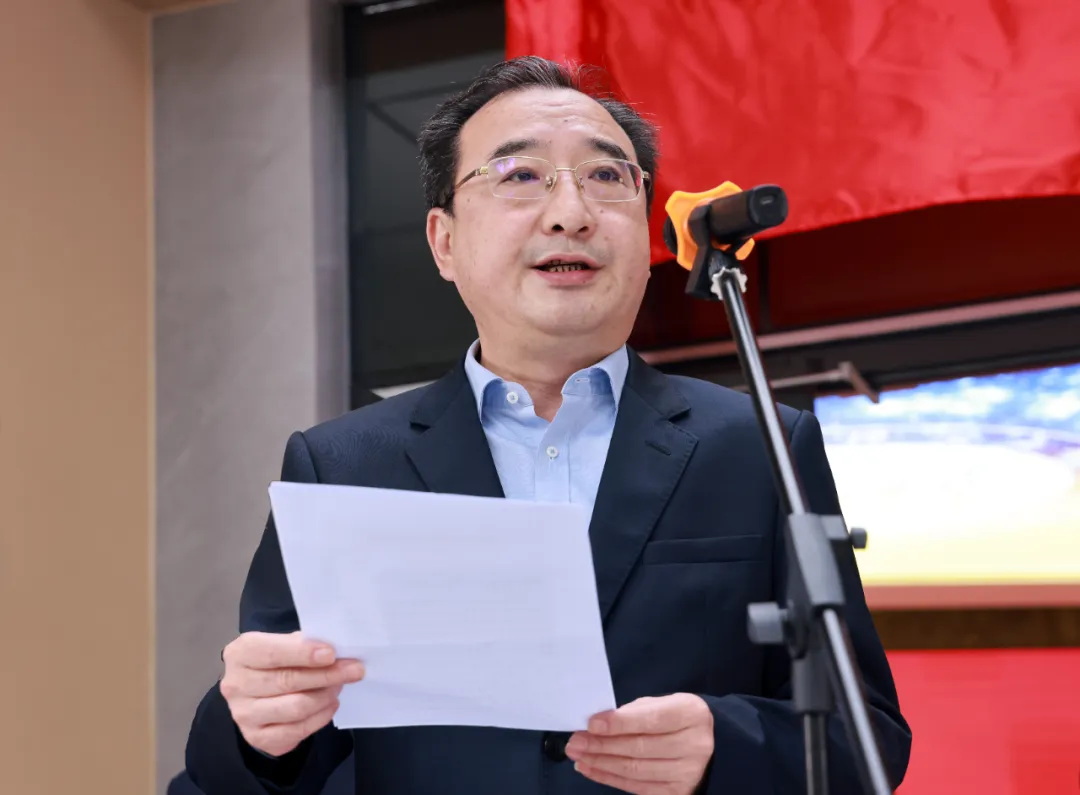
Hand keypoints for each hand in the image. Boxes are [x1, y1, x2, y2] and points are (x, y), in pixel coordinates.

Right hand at [220, 631, 364, 756]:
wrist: (255, 692)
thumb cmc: (275, 660)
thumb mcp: (282, 643)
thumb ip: (302, 643)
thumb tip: (335, 649)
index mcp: (240, 653)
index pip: (272, 652)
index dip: (304, 653)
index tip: (332, 654)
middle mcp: (236, 685)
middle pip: (287, 681)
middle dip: (326, 675)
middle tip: (354, 670)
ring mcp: (244, 715)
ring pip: (295, 708)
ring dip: (325, 696)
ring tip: (339, 686)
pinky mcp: (257, 737)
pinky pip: (296, 730)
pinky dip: (320, 717)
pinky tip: (331, 704)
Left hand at [565, 693, 713, 794]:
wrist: (711, 745)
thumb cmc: (677, 719)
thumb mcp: (663, 703)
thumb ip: (635, 712)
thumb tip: (598, 723)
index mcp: (691, 714)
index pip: (652, 720)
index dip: (620, 723)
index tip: (592, 723)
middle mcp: (694, 746)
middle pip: (640, 748)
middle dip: (602, 745)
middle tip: (575, 741)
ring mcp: (686, 773)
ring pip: (635, 770)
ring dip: (601, 763)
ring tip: (578, 755)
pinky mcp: (676, 792)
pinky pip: (636, 787)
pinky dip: (609, 778)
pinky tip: (590, 768)